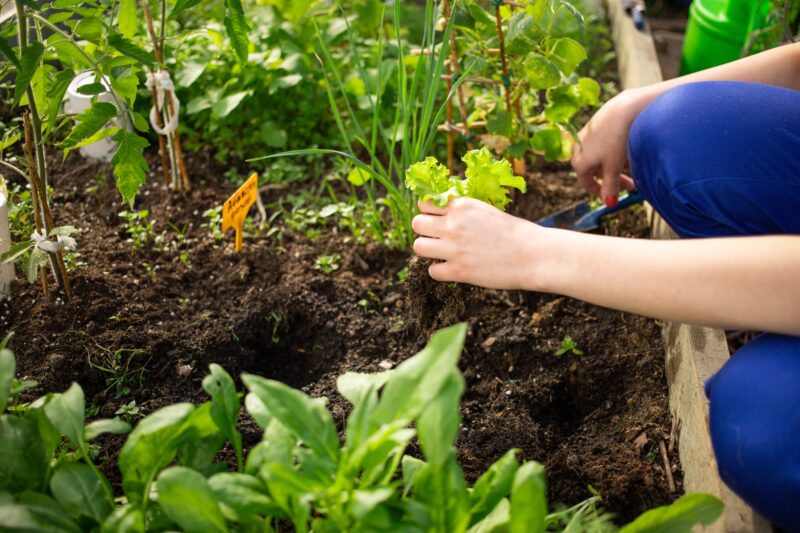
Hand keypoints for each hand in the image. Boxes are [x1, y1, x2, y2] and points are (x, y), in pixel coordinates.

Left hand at [411, 198, 543, 289]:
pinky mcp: (458, 271)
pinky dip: (440, 271)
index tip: (435, 218)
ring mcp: (454, 249)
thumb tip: (444, 211)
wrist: (533, 255)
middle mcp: (453, 225)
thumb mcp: (486, 210)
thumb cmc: (514, 232)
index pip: (425, 202)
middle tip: (437, 237)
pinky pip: (432, 271)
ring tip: (442, 253)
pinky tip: (453, 268)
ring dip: (428, 250)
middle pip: (416, 224)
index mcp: (462, 206)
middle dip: (425, 230)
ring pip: (418, 247)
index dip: (428, 211)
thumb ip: (463, 211)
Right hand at [571, 89, 642, 205]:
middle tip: (631, 185)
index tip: (615, 196)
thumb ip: (611, 186)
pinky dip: (614, 152)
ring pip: (600, 157)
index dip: (601, 192)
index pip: (586, 183)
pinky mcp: (595, 125)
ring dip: (615, 165)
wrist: (624, 110)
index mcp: (578, 162)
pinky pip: (602, 144)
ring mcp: (586, 136)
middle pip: (594, 170)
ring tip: (632, 166)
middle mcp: (578, 149)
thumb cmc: (616, 140)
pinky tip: (627, 149)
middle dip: (612, 179)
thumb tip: (609, 204)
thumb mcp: (614, 167)